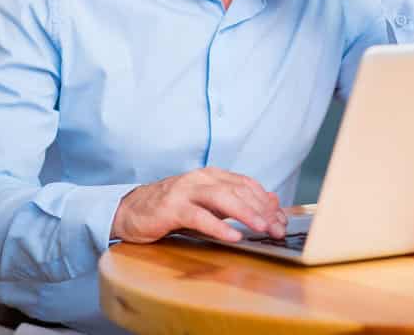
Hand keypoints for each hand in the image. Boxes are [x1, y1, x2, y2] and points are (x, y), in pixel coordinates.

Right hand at [110, 167, 286, 243]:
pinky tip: (232, 236)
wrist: (131, 210)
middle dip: (262, 210)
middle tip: (278, 228)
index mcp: (212, 175)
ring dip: (245, 213)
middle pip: (239, 191)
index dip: (267, 202)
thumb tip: (271, 203)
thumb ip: (236, 202)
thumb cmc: (173, 208)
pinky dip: (218, 226)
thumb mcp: (208, 204)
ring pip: (222, 198)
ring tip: (262, 227)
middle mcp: (201, 178)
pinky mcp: (172, 208)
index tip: (282, 220)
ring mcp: (186, 191)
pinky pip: (198, 216)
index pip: (247, 185)